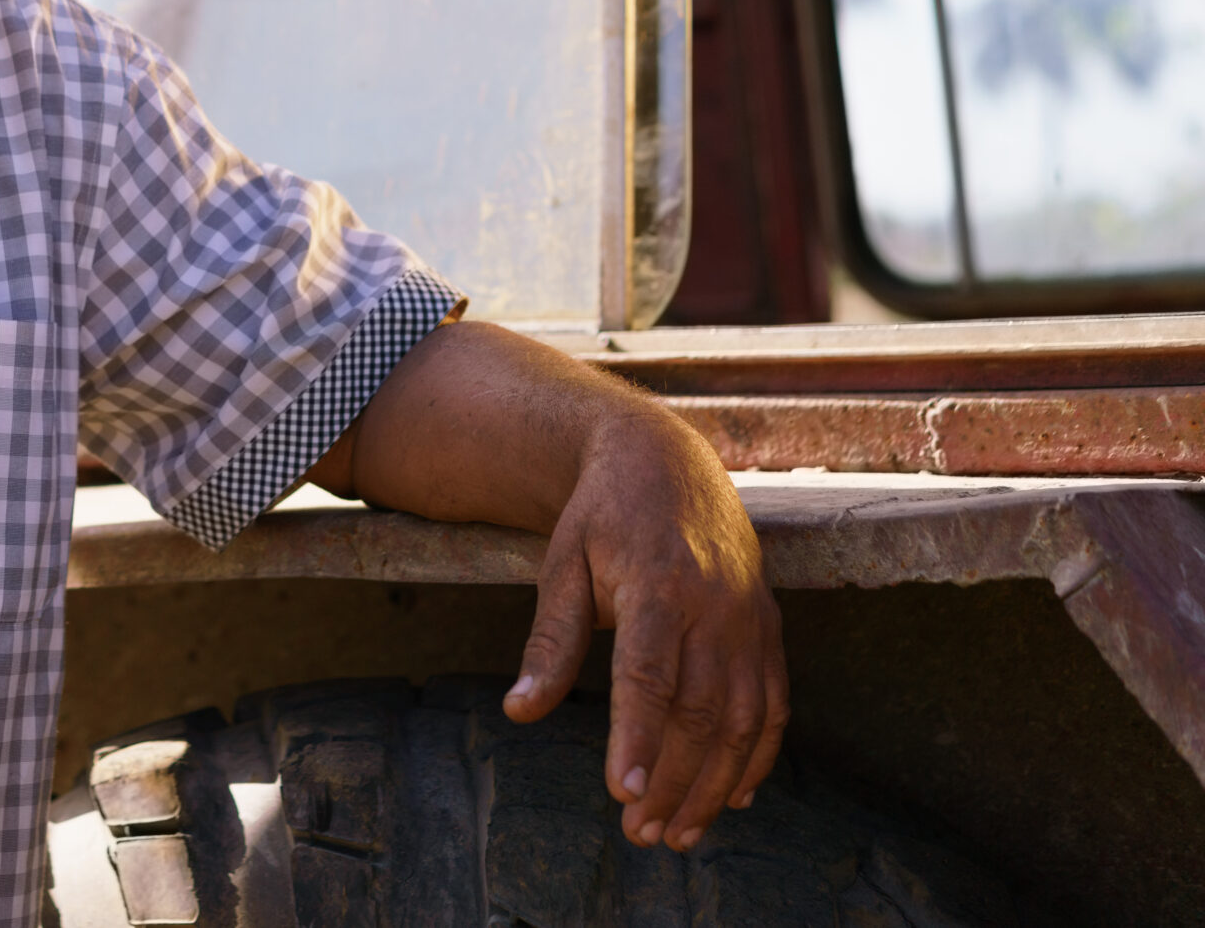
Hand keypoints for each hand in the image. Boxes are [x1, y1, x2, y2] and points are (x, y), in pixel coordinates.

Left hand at [504, 410, 787, 851]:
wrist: (667, 460)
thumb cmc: (602, 517)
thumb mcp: (563, 565)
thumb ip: (550, 641)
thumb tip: (519, 712)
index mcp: (659, 585)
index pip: (650, 675)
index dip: (637, 738)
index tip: (622, 794)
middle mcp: (716, 606)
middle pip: (699, 710)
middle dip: (671, 779)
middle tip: (640, 833)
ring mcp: (750, 619)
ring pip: (742, 719)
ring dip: (713, 784)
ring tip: (679, 832)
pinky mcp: (769, 627)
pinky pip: (774, 704)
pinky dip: (757, 756)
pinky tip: (732, 797)